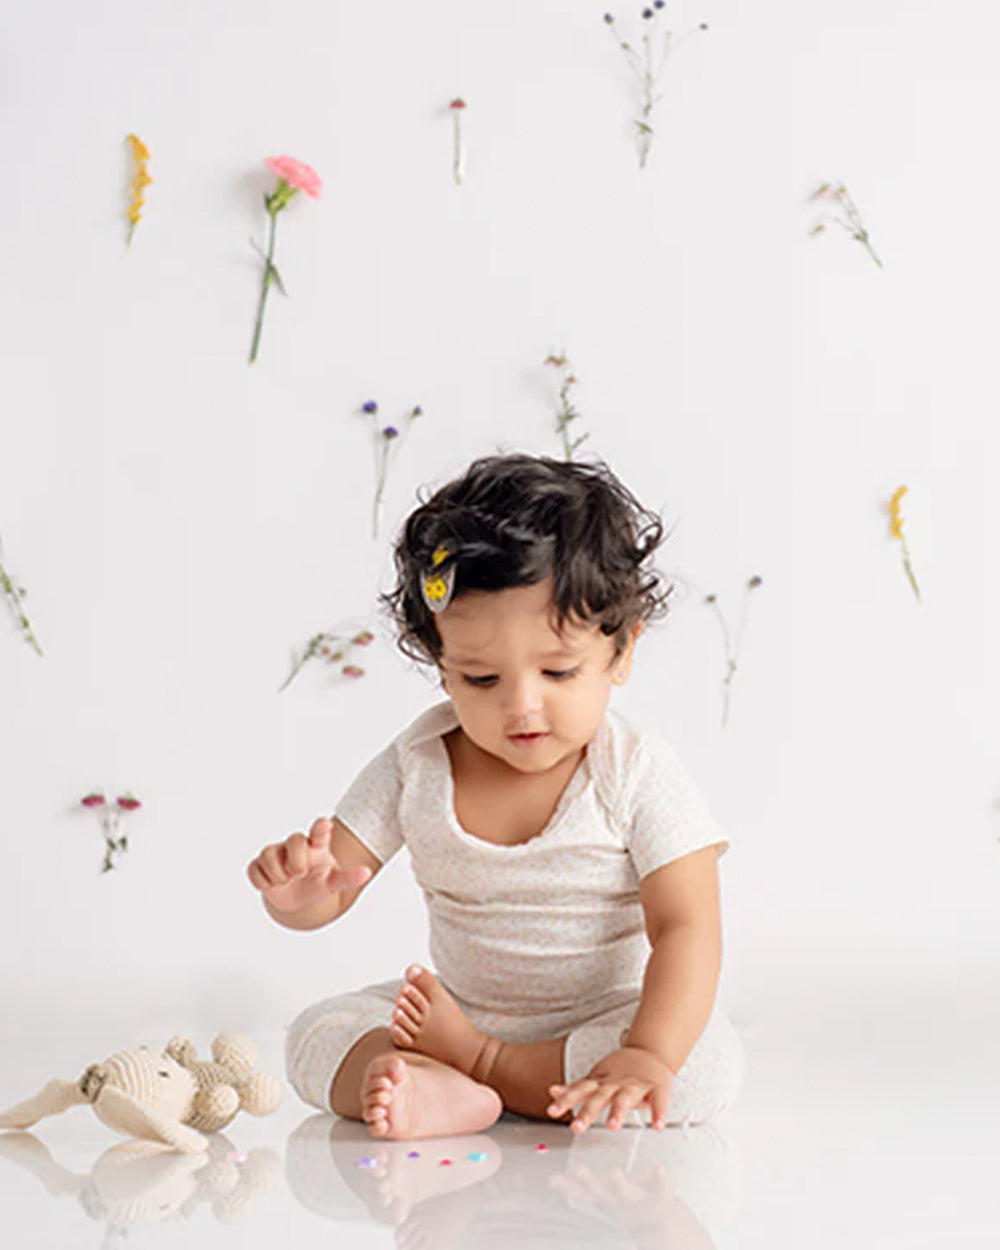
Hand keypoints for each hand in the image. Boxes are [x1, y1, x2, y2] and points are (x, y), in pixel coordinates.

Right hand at [246, 817, 371, 915]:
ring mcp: (276, 854)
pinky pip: (254, 869)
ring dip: (278, 874)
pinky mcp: (259, 866)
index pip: (319, 832)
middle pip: (293, 840)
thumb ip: (348, 878)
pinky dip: (262, 881)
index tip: (325, 824)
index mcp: (316, 846)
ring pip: (269, 854)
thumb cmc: (318, 883)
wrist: (297, 900)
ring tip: (286, 881)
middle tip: (300, 873)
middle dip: (296, 859)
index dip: (321, 828)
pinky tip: (271, 886)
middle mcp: (295, 846)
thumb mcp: (333, 883)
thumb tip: (367, 873)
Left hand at [546, 1046, 673, 1133]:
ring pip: (625, 1098)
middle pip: (599, 1098)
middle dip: (587, 1112)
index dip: (565, 1100)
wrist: (648, 1052)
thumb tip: (552, 1092)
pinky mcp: (657, 1088)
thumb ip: (576, 1089)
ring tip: (611, 1126)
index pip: (579, 1091)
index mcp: (600, 1083)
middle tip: (576, 1127)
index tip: (552, 1112)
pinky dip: (658, 1112)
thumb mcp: (595, 1079)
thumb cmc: (620, 1072)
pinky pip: (658, 1101)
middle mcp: (615, 1084)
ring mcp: (636, 1085)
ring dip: (618, 1112)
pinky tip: (656, 1125)